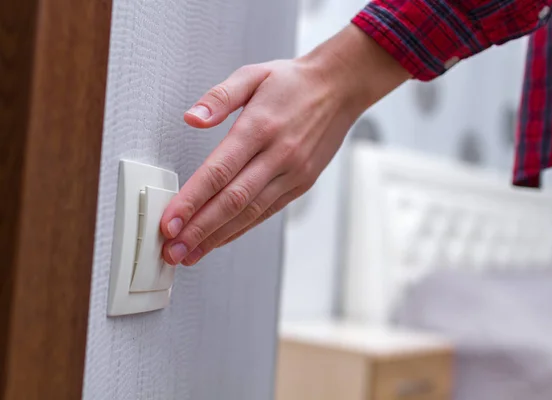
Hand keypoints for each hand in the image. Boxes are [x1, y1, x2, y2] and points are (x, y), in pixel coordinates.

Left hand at [160, 25, 409, 265]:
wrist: (340, 88)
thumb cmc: (294, 82)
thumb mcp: (253, 74)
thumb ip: (219, 97)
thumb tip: (191, 118)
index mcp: (259, 127)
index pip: (218, 172)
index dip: (191, 201)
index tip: (169, 222)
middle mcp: (278, 155)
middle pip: (232, 201)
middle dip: (199, 229)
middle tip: (173, 250)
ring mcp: (292, 173)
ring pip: (250, 213)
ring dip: (217, 237)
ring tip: (191, 254)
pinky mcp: (301, 184)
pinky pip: (267, 212)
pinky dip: (241, 229)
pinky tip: (221, 240)